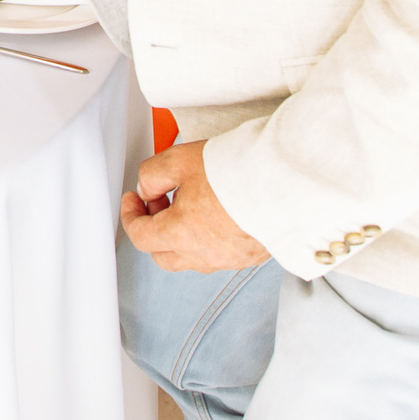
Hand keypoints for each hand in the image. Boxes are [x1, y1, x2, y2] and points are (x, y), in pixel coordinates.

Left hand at [120, 142, 270, 272]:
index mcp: (182, 234)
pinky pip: (220, 254)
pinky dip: (209, 239)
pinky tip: (217, 213)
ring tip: (191, 203)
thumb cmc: (238, 172)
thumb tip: (147, 189)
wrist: (288, 181)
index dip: (130, 215)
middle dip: (153, 229)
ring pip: (192, 257)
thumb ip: (152, 175)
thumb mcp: (178, 160)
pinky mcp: (251, 256)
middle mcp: (205, 254)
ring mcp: (230, 259)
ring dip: (182, 236)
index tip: (133, 200)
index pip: (140, 236)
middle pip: (163, 255)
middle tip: (160, 201)